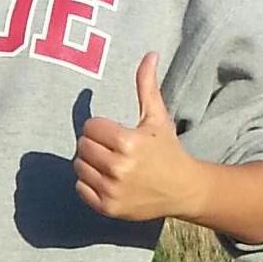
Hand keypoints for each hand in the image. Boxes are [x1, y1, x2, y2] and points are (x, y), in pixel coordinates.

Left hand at [74, 53, 198, 221]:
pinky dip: (89, 183)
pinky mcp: (108, 207)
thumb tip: (149, 54)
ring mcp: (112, 190)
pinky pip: (80, 188)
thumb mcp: (157, 117)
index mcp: (129, 142)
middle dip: (95, 144)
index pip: (90, 127)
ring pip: (79, 166)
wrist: (183, 189)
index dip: (101, 127)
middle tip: (112, 148)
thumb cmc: (167, 150)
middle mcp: (119, 168)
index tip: (115, 133)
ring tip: (110, 163)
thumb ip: (147, 86)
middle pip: (82, 146)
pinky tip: (108, 179)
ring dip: (90, 163)